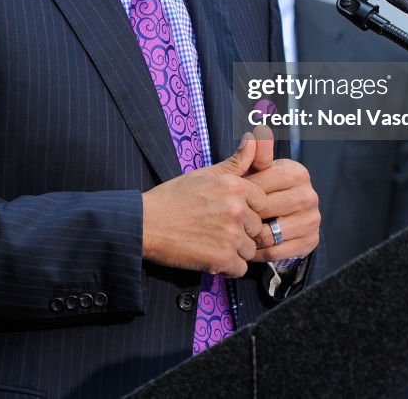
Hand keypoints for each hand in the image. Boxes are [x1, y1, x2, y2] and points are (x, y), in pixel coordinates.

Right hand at [142, 134, 266, 276]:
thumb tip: (254, 138)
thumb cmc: (172, 197)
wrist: (145, 223)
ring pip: (250, 250)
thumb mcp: (204, 174)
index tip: (228, 213)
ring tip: (211, 242)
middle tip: (215, 228)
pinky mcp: (222, 259)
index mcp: (234, 186)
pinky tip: (210, 256)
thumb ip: (235, 161)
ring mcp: (231, 235)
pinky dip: (227, 267)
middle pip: (257, 228)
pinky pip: (240, 269)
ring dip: (234, 250)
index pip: (262, 202)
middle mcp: (237, 209)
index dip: (247, 209)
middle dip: (241, 231)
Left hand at [242, 126, 319, 262]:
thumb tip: (257, 132)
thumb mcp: (256, 170)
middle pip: (266, 211)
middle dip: (246, 216)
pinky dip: (259, 252)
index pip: (260, 186)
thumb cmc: (262, 187)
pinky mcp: (311, 241)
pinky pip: (277, 252)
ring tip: (239, 233)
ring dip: (250, 237)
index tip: (231, 198)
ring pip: (271, 234)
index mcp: (297, 172)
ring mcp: (313, 219)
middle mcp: (309, 195)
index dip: (241, 195)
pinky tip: (249, 247)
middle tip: (232, 218)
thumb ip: (255, 154)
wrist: (280, 215)